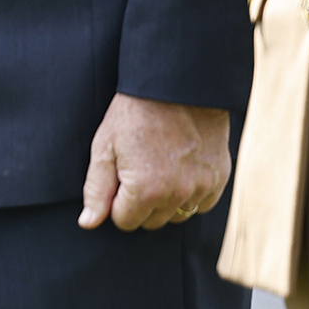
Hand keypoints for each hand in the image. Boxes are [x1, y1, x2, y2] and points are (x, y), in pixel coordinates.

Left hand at [78, 92, 231, 231]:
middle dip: (139, 205)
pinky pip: (202, 204)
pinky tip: (179, 170)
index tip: (118, 179)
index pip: (125, 222)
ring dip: (166, 202)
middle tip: (137, 171)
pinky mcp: (219, 177)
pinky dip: (190, 194)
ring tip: (158, 168)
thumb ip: (96, 189)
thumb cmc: (133, 113)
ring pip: (177, 215)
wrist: (175, 85)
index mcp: (145, 190)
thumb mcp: (105, 147)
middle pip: (151, 222)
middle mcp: (177, 194)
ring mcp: (201, 186)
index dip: (116, 202)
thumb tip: (88, 223)